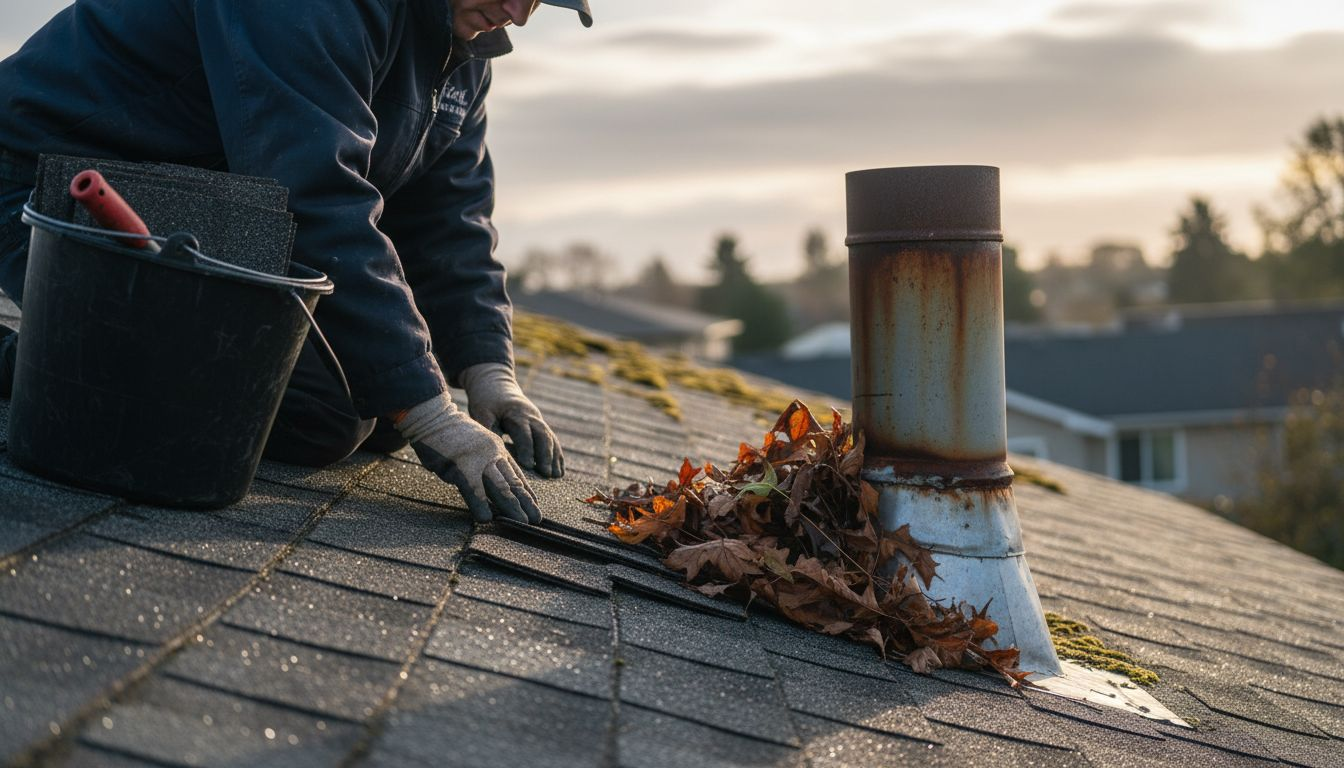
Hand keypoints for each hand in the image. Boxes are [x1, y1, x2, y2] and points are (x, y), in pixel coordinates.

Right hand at [394, 393, 541, 523]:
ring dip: (512, 506)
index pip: (516, 474)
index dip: (526, 492)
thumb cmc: (450, 433)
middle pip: (513, 482)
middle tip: (537, 519)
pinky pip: (473, 490)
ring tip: (522, 521)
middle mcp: (493, 454)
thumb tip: (490, 486)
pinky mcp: (461, 467)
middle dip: (526, 502)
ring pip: (500, 487)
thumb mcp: (476, 444)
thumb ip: (485, 462)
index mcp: (497, 449)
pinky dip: (480, 505)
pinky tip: (486, 519)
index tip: (535, 505)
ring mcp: (478, 461)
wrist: (433, 416)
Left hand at [460, 362, 563, 478]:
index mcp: (516, 412)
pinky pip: (552, 440)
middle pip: (542, 435)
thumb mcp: (482, 412)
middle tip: (547, 474)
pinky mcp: (540, 425)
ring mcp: (538, 420)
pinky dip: (557, 454)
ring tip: (557, 476)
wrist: (496, 385)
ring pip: (550, 438)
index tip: (528, 465)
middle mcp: (531, 416)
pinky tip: (560, 470)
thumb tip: (492, 451)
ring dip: (554, 457)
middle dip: (546, 455)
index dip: (527, 449)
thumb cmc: (486, 401)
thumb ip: (488, 429)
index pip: (524, 432)